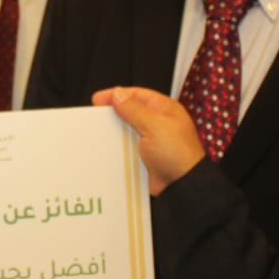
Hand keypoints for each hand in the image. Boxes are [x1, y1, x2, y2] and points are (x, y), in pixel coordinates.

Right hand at [91, 86, 205, 194]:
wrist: (182, 184)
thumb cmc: (177, 153)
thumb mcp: (153, 125)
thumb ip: (133, 109)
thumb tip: (118, 95)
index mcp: (164, 109)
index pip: (136, 95)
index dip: (116, 95)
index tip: (98, 99)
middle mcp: (158, 123)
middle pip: (130, 112)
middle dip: (113, 113)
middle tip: (95, 115)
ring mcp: (152, 140)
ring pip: (127, 131)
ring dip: (114, 132)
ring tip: (98, 132)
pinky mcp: (145, 157)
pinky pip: (127, 149)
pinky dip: (117, 149)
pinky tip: (106, 149)